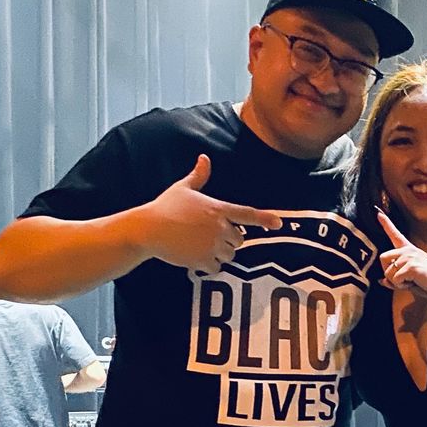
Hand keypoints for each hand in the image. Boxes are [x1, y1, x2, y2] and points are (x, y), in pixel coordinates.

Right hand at [140, 155, 282, 273]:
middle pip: (239, 241)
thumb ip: (199, 176)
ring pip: (229, 256)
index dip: (265, 219)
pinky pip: (217, 268)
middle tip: (208, 237)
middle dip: (228, 241)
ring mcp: (212, 245)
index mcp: (218, 209)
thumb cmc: (165, 207)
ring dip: (220, 254)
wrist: (148, 229)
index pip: (247, 214)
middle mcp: (219, 228)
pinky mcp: (203, 260)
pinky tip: (196, 259)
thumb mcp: (183, 188)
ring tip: (201, 247)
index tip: (278, 224)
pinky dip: (210, 266)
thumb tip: (204, 157)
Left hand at [376, 210, 426, 299]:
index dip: (386, 223)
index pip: (395, 234)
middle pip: (383, 258)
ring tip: (412, 281)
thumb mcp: (410, 280)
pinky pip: (395, 279)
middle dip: (388, 273)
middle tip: (403, 280)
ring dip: (396, 282)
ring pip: (387, 272)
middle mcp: (408, 251)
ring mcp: (410, 257)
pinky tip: (415, 283)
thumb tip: (381, 281)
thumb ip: (395, 279)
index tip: (378, 213)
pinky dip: (401, 286)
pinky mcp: (411, 266)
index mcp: (409, 250)